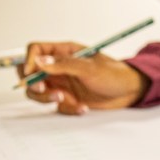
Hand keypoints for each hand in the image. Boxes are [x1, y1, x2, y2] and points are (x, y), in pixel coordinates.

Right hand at [19, 42, 146, 113]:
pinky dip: (67, 108)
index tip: (31, 74)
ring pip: (39, 92)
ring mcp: (62, 83)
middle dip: (33, 84)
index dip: (29, 60)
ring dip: (48, 98)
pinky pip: (57, 106)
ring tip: (65, 99)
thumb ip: (64, 64)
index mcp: (64, 52)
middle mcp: (60, 67)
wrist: (130, 91)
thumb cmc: (114, 74)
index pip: (36, 50)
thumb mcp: (90, 68)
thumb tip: (39, 62)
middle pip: (31, 73)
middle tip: (42, 90)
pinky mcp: (68, 98)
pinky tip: (83, 107)